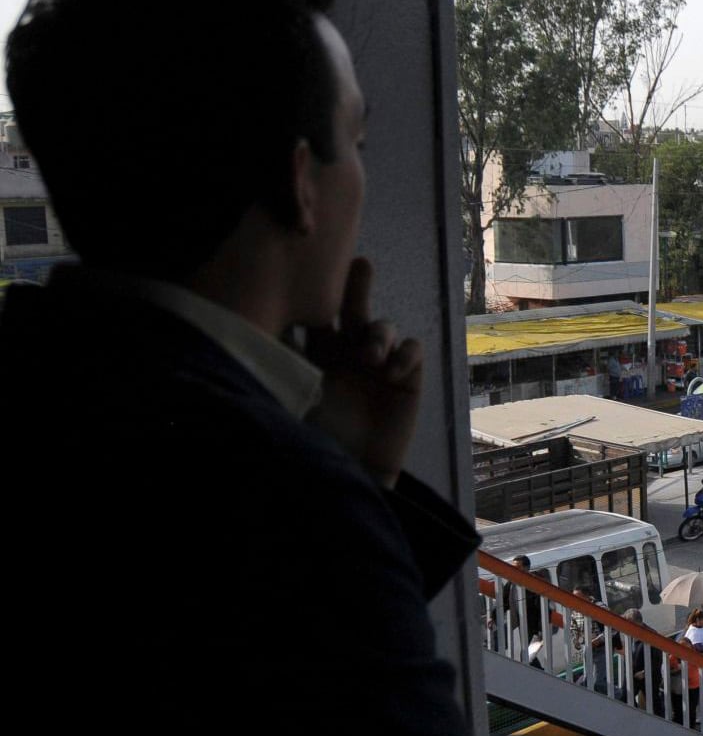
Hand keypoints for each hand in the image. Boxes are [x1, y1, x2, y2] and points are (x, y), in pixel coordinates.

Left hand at [305, 258, 422, 488]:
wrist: (350, 471)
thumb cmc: (315, 436)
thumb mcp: (292, 394)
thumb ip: (282, 360)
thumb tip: (257, 324)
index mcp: (317, 350)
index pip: (317, 312)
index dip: (318, 292)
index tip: (314, 269)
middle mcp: (348, 350)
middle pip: (352, 307)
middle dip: (357, 284)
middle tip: (360, 264)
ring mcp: (380, 362)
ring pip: (383, 327)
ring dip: (378, 335)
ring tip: (369, 356)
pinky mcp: (407, 378)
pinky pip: (412, 351)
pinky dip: (405, 355)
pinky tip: (393, 372)